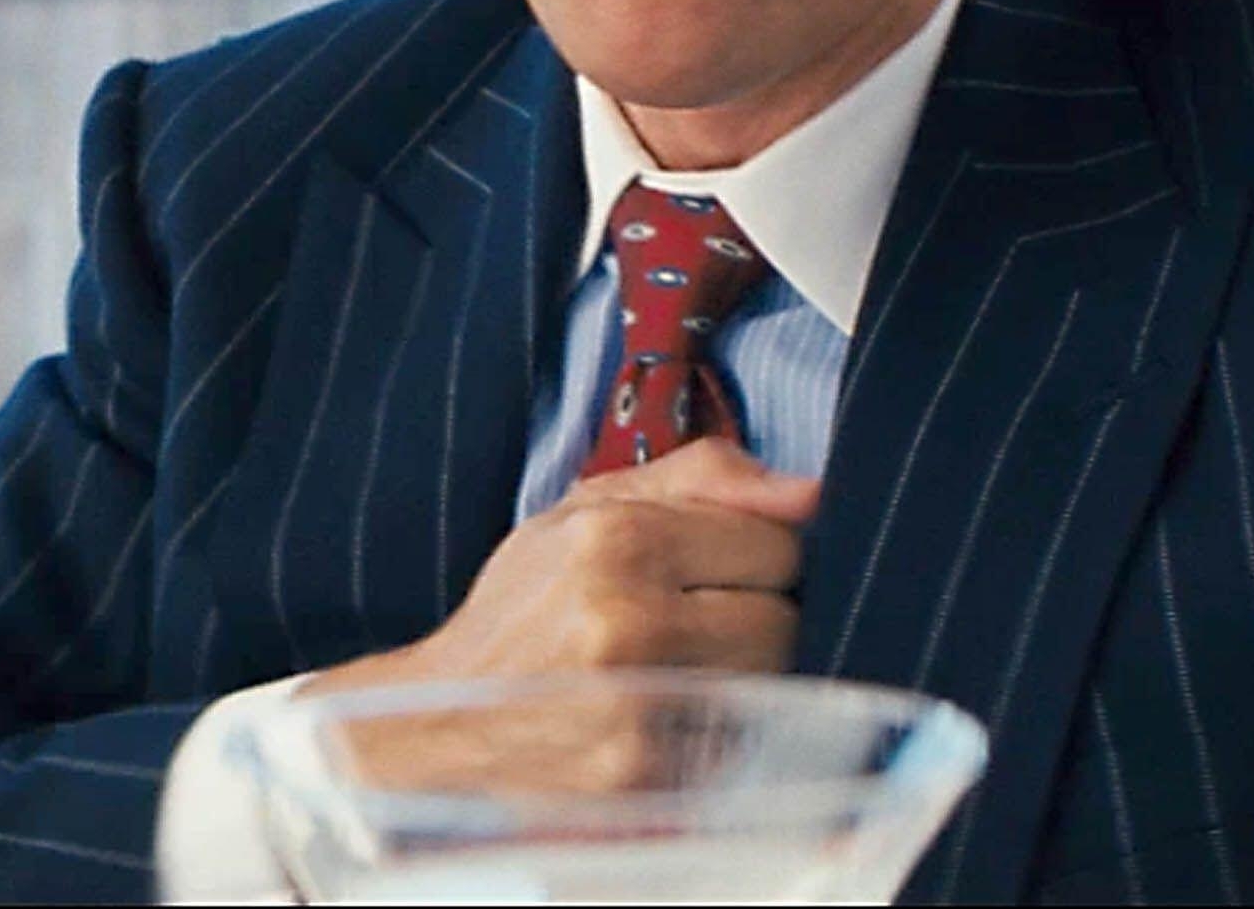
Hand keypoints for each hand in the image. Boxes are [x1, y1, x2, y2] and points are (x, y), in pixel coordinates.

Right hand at [312, 438, 816, 694]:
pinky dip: (710, 727)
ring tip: (669, 664)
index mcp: (618, 540)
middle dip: (750, 614)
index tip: (704, 567)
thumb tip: (810, 493)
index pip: (778, 543)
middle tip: (687, 619)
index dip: (750, 553)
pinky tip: (655, 712)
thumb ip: (704, 479)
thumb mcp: (588, 510)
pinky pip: (734, 740)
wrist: (443, 719)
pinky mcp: (642, 775)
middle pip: (783, 618)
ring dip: (736, 672)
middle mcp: (627, 624)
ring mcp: (637, 709)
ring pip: (767, 680)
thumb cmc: (524, 608)